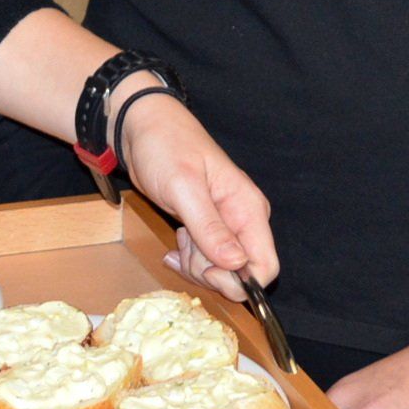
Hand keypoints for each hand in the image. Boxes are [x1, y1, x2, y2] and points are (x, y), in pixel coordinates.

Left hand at [121, 93, 278, 299]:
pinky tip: (174, 245)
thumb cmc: (165, 148)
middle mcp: (243, 221)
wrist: (143, 128)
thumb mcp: (184, 188)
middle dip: (211, 273)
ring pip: (221, 271)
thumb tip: (237, 264)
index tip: (208, 270)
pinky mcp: (207, 229)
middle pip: (241, 274)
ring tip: (178, 238)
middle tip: (184, 248)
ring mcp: (225, 226)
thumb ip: (209, 227)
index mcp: (248, 209)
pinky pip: (205, 260)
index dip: (239, 280)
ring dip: (195, 265)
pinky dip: (188, 259)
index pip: (265, 265)